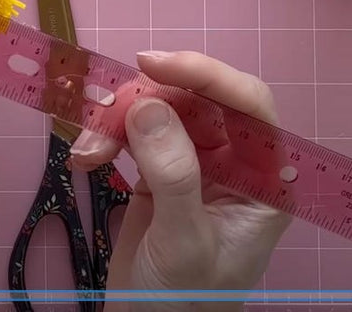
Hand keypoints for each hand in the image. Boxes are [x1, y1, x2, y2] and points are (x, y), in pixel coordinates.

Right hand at [69, 50, 291, 310]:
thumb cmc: (185, 301)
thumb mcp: (183, 241)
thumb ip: (174, 174)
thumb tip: (149, 106)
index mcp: (265, 181)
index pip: (250, 106)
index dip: (208, 75)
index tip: (154, 63)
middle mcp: (237, 165)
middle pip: (198, 100)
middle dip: (150, 99)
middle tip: (106, 112)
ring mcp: (197, 165)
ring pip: (161, 110)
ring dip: (118, 121)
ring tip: (87, 151)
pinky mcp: (161, 171)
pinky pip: (135, 131)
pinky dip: (106, 136)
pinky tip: (85, 158)